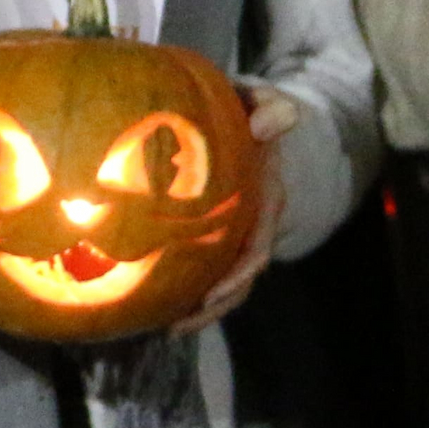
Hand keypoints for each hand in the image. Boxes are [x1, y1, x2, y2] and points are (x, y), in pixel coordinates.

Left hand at [166, 88, 302, 332]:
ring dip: (202, 308)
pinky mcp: (218, 236)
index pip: (258, 244)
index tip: (213, 292)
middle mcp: (255, 223)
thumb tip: (269, 124)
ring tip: (169, 327)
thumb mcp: (262, 99)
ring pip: (227, 281)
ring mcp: (238, 233)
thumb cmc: (250, 110)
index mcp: (266, 196)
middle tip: (180, 324)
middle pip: (242, 276)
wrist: (249, 116)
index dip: (239, 272)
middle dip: (215, 304)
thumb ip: (270, 105)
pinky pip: (208, 269)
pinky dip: (189, 290)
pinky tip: (158, 306)